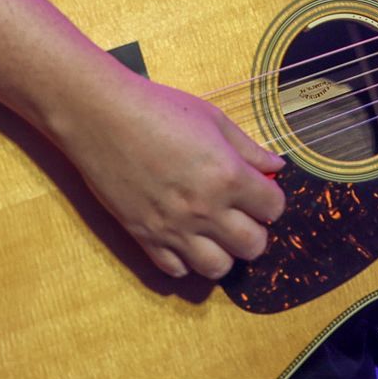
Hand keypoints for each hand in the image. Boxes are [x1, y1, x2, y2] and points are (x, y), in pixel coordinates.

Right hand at [62, 70, 286, 281]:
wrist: (101, 117)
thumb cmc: (159, 108)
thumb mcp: (213, 119)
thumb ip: (248, 148)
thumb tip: (276, 167)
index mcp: (228, 176)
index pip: (273, 208)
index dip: (271, 200)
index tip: (260, 191)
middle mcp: (205, 209)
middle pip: (252, 246)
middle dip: (255, 231)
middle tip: (242, 215)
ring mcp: (173, 228)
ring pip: (217, 268)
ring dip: (224, 253)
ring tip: (216, 233)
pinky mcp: (144, 237)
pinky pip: (175, 270)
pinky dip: (185, 260)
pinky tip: (184, 238)